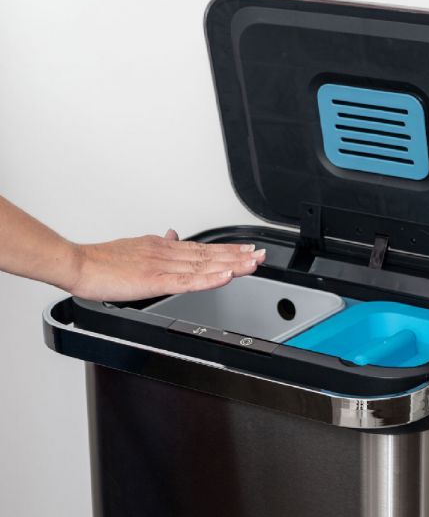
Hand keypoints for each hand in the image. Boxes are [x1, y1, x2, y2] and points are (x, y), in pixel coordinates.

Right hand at [68, 229, 265, 301]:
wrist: (78, 264)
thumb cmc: (102, 260)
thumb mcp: (136, 246)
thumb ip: (158, 244)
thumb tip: (173, 235)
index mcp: (164, 247)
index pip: (203, 249)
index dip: (227, 251)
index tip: (247, 250)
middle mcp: (168, 252)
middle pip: (210, 254)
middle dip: (238, 255)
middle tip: (261, 254)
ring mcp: (163, 266)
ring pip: (205, 265)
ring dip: (232, 264)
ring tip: (254, 263)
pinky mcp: (155, 280)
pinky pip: (188, 281)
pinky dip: (210, 278)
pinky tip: (227, 276)